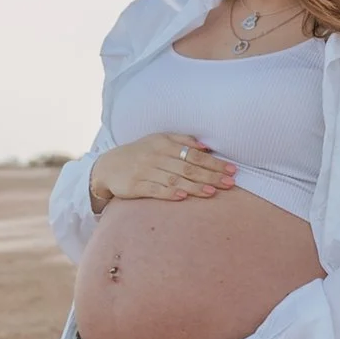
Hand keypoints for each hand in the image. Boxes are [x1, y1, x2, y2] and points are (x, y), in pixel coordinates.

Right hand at [92, 133, 237, 207]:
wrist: (107, 166)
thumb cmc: (139, 153)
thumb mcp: (158, 141)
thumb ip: (182, 141)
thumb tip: (207, 147)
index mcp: (163, 143)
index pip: (193, 154)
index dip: (213, 162)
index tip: (231, 170)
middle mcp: (155, 156)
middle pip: (187, 167)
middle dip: (210, 175)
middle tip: (229, 183)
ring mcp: (144, 171)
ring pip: (174, 179)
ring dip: (194, 186)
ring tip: (212, 192)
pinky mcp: (135, 186)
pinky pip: (154, 190)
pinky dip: (169, 193)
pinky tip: (182, 198)